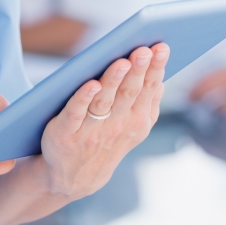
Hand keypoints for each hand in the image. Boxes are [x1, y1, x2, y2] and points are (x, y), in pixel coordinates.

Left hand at [38, 44, 169, 199]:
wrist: (73, 177)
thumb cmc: (106, 139)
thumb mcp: (133, 127)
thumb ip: (148, 102)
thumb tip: (160, 76)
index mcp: (136, 120)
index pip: (148, 89)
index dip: (155, 68)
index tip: (160, 47)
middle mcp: (116, 125)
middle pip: (128, 92)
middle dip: (137, 70)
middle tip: (143, 49)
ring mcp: (90, 131)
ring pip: (103, 101)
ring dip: (113, 81)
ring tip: (122, 62)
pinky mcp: (64, 133)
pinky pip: (75, 114)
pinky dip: (83, 99)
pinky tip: (91, 85)